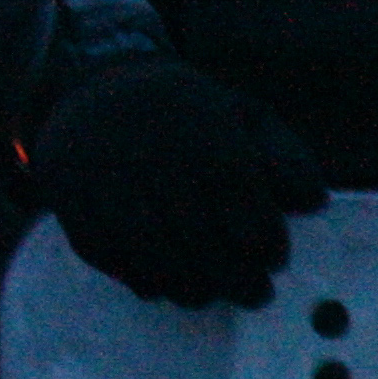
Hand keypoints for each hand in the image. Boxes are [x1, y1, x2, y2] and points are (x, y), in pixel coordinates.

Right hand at [27, 57, 325, 309]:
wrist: (98, 84)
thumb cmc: (190, 114)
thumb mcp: (246, 117)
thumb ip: (285, 158)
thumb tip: (312, 203)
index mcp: (204, 135)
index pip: (245, 211)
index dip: (266, 246)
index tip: (273, 259)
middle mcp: (151, 155)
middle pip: (199, 241)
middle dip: (234, 279)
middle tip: (253, 294)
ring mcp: (102, 174)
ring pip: (149, 253)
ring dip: (185, 287)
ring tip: (205, 292)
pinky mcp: (65, 192)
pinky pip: (102, 251)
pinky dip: (134, 276)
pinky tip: (158, 281)